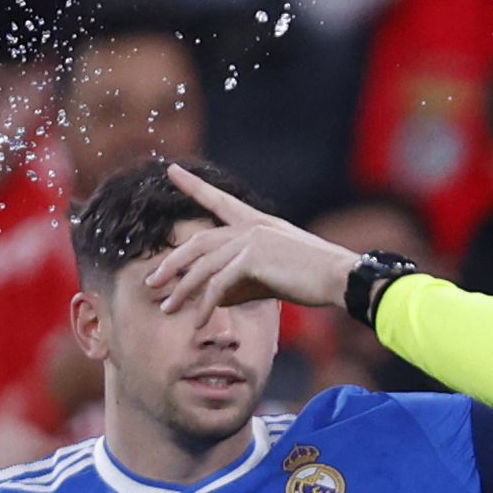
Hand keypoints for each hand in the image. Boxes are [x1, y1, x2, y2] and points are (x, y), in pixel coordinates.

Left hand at [145, 166, 361, 320]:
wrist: (341, 278)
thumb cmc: (315, 280)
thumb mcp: (273, 277)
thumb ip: (241, 283)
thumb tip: (212, 298)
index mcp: (258, 223)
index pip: (219, 201)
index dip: (194, 185)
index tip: (172, 170)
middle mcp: (251, 227)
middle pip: (198, 243)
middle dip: (172, 263)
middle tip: (151, 282)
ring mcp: (251, 240)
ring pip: (204, 267)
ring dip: (183, 291)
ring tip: (167, 309)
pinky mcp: (253, 259)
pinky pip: (219, 285)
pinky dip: (205, 305)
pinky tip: (197, 321)